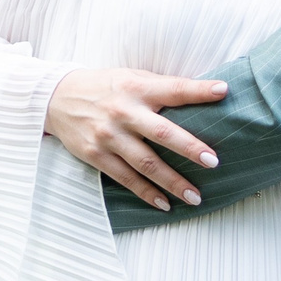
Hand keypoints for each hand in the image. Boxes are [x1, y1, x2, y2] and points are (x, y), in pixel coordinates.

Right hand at [44, 67, 226, 211]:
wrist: (57, 98)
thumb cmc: (106, 87)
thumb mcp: (132, 78)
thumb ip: (162, 88)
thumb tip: (204, 94)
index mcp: (137, 88)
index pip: (173, 88)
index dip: (198, 90)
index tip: (223, 91)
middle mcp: (124, 112)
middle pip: (162, 133)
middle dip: (190, 148)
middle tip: (214, 162)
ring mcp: (109, 136)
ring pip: (146, 163)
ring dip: (172, 182)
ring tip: (195, 196)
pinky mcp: (96, 155)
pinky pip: (125, 178)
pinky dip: (146, 193)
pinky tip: (164, 203)